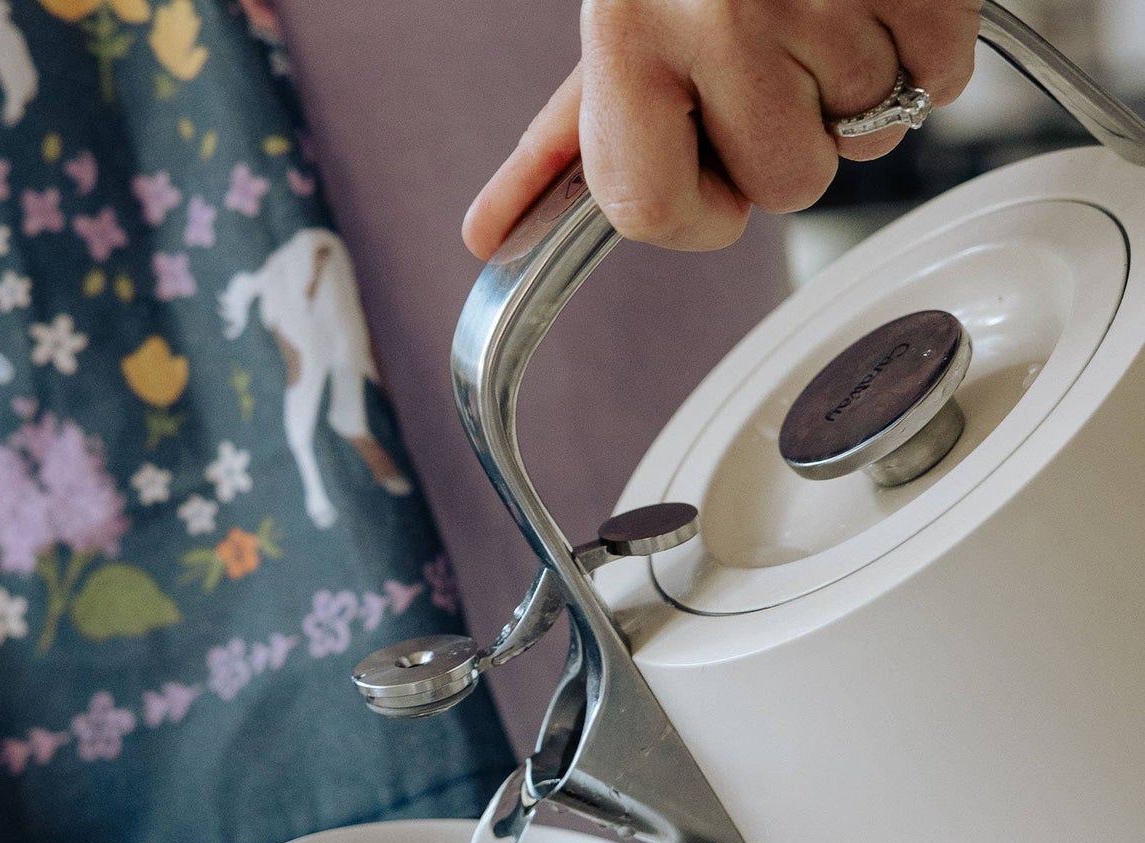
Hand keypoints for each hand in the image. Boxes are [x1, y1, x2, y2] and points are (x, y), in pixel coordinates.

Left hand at [464, 0, 980, 256]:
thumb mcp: (623, 24)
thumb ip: (569, 136)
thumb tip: (488, 233)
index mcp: (626, 31)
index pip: (648, 211)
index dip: (694, 214)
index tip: (710, 180)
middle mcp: (716, 9)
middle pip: (785, 186)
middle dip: (795, 137)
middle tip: (781, 51)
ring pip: (867, 136)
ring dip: (860, 84)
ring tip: (829, 4)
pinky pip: (940, 80)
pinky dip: (926, 49)